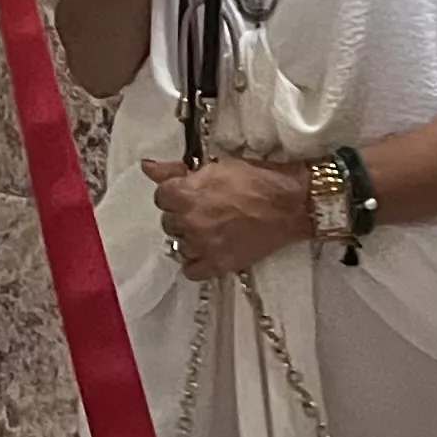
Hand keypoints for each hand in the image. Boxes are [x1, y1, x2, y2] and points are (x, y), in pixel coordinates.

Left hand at [142, 155, 305, 280]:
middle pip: (169, 222)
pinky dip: (197, 262)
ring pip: (180, 245)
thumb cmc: (256, 179)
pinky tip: (209, 250)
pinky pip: (191, 270)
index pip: (161, 196)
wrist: (290, 204)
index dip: (176, 193)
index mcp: (185, 194)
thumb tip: (146, 167)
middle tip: (205, 209)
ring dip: (191, 238)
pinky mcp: (217, 265)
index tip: (190, 192)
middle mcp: (188, 221)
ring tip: (211, 229)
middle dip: (183, 215)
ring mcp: (202, 245)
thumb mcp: (215, 165)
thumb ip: (175, 169)